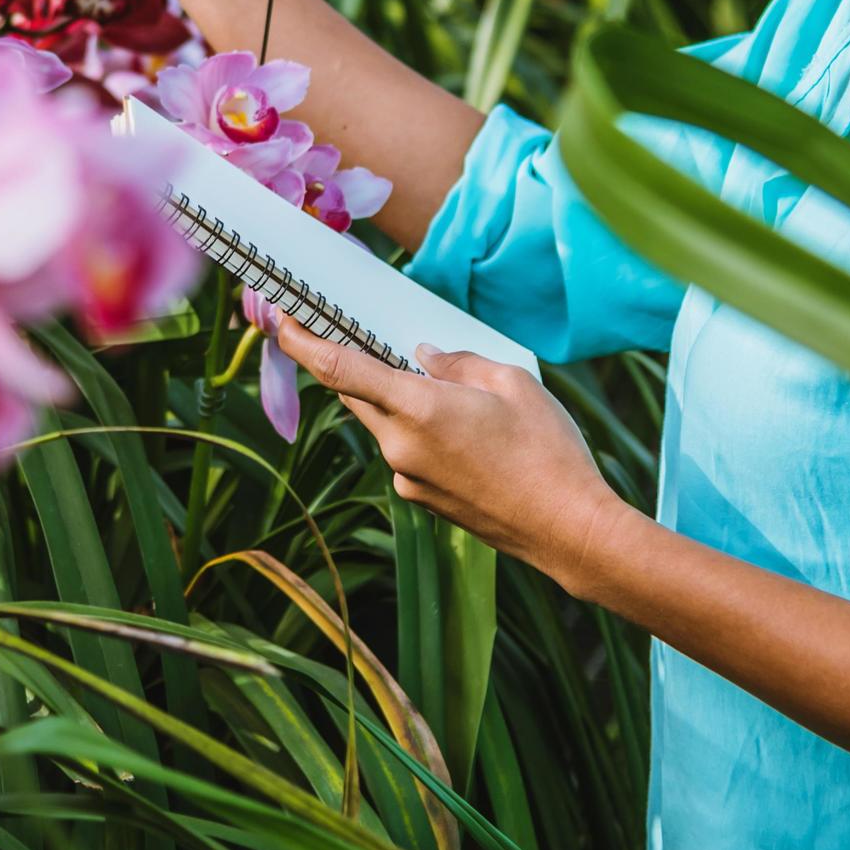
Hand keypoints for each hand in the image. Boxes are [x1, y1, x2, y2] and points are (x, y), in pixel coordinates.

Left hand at [263, 315, 631, 590]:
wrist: (567, 530)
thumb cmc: (548, 451)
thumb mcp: (512, 382)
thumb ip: (459, 363)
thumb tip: (427, 357)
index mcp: (419, 408)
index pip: (339, 369)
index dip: (302, 342)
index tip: (281, 320)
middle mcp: (400, 446)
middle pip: (356, 396)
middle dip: (358, 367)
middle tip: (374, 342)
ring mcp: (408, 478)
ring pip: (383, 425)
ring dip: (397, 402)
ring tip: (448, 393)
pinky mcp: (422, 499)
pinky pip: (404, 453)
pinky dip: (417, 432)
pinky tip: (463, 432)